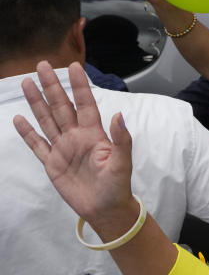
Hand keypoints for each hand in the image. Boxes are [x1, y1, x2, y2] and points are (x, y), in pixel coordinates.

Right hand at [13, 61, 138, 231]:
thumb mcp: (123, 162)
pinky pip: (37, 145)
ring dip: (37, 103)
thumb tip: (119, 114)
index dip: (79, 86)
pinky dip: (28, 133)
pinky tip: (19, 119)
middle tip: (42, 65)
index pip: (85, 104)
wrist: (105, 209)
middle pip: (61, 107)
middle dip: (52, 86)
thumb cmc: (118, 185)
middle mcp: (76, 137)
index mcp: (94, 134)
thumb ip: (121, 139)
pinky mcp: (52, 163)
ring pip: (47, 120)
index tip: (73, 66)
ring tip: (27, 83)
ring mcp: (63, 149)